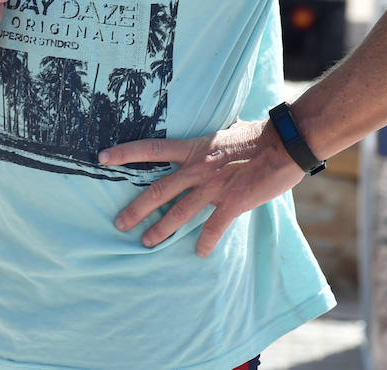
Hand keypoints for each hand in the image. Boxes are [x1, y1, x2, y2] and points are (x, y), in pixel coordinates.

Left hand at [97, 119, 303, 256]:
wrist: (284, 143)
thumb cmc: (256, 135)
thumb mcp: (223, 132)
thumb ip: (209, 141)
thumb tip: (211, 135)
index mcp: (192, 148)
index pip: (150, 148)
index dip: (124, 153)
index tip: (101, 158)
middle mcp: (197, 167)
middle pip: (157, 190)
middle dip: (136, 209)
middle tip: (119, 224)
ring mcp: (213, 186)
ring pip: (179, 213)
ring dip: (161, 230)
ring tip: (147, 242)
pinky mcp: (233, 202)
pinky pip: (213, 228)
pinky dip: (205, 242)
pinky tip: (199, 254)